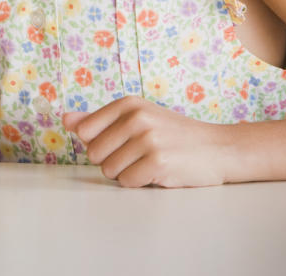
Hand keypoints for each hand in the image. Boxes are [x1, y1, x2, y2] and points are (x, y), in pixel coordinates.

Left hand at [63, 96, 231, 187]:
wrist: (219, 148)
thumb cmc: (173, 134)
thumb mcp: (138, 118)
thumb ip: (99, 120)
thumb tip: (65, 120)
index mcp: (127, 104)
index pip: (85, 132)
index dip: (100, 143)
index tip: (122, 141)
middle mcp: (136, 117)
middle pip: (94, 154)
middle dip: (113, 160)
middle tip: (139, 154)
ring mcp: (148, 139)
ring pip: (109, 170)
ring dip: (127, 173)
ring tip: (150, 162)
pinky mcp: (158, 162)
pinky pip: (127, 182)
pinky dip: (140, 183)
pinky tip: (159, 172)